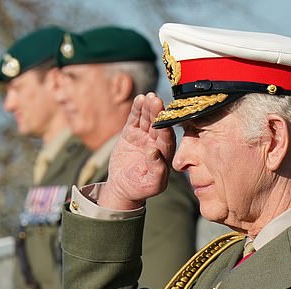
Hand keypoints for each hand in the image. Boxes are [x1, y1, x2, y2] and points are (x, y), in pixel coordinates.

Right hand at [98, 93, 175, 209]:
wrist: (123, 187)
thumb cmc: (140, 189)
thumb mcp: (151, 185)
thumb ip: (157, 171)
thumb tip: (154, 152)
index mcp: (165, 157)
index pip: (167, 140)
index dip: (165, 128)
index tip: (163, 118)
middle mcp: (157, 144)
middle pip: (159, 126)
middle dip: (158, 113)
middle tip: (156, 101)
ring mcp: (145, 137)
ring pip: (148, 120)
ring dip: (148, 108)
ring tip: (148, 97)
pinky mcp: (132, 133)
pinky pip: (136, 119)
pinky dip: (137, 110)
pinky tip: (139, 99)